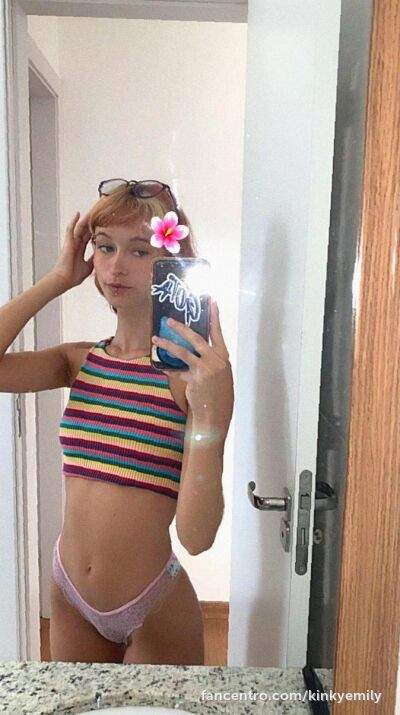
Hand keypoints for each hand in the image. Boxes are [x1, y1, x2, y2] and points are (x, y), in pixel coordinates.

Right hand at [50, 211, 94, 290]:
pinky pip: (70, 229)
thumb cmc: (73, 275)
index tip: (103, 224)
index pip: (89, 236)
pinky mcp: (67, 242)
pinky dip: (73, 221)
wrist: (64, 280)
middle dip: (92, 221)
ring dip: (85, 219)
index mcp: (80, 249)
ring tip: (92, 210)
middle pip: (85, 229)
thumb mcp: (89, 266)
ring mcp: (71, 242)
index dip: (96, 230)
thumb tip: (102, 254)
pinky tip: (78, 214)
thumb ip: (94, 258)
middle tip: (99, 213)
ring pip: (80, 227)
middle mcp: (76, 244)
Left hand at [152, 301, 233, 435]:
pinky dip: (169, 369)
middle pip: (197, 338)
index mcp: (223, 357)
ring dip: (168, 344)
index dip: (214, 317)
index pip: (217, 333)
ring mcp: (206, 369)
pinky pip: (177, 371)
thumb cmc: (218, 395)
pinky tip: (160, 366)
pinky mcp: (195, 379)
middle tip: (169, 319)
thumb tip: (195, 349)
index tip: (211, 302)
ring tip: (156, 338)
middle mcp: (216, 360)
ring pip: (183, 351)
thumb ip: (210, 361)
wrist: (215, 414)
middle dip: (182, 327)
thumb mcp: (219, 374)